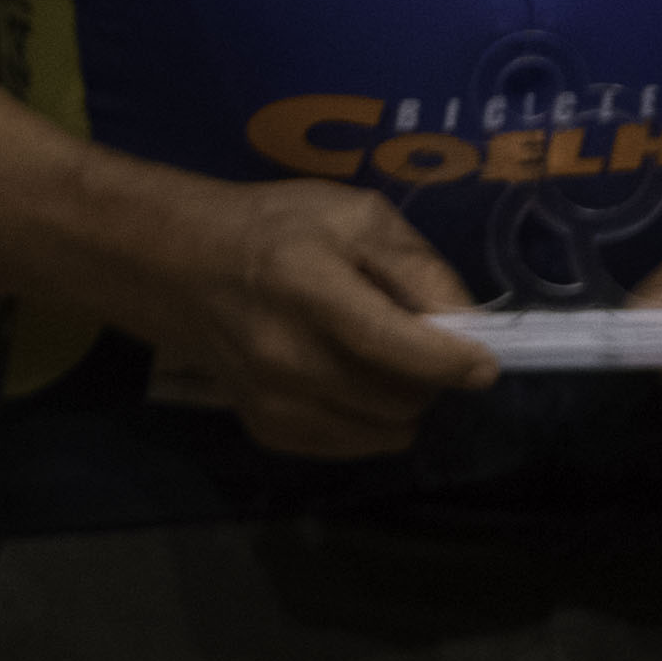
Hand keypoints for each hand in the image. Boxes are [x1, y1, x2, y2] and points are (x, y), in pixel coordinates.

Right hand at [139, 179, 495, 457]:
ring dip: (403, 401)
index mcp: (307, 287)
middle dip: (428, 375)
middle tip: (414, 341)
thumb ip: (417, 266)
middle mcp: (286, 354)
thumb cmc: (274, 227)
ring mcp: (272, 400)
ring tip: (380, 360)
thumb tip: (467, 326)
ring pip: (388, 431)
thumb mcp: (352, 215)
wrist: (179, 263)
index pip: (397, 347)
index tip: (482, 361)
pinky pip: (357, 445)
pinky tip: (348, 381)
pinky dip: (370, 420)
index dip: (454, 361)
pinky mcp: (267, 428)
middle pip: (402, 397)